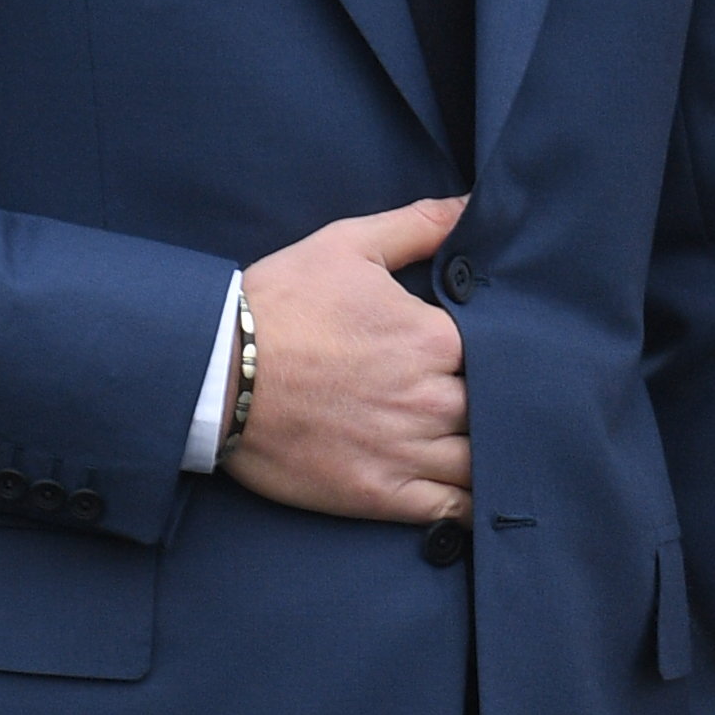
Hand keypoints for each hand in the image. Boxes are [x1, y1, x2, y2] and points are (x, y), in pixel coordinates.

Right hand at [223, 194, 470, 521]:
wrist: (213, 373)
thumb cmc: (279, 305)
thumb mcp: (347, 246)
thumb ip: (419, 225)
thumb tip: (473, 204)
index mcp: (434, 339)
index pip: (500, 352)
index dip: (499, 353)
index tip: (489, 353)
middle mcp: (431, 400)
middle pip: (496, 409)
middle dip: (499, 404)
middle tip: (500, 401)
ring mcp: (408, 452)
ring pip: (485, 463)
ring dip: (495, 455)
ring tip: (495, 447)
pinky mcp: (382, 495)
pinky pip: (454, 510)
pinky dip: (474, 505)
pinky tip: (478, 494)